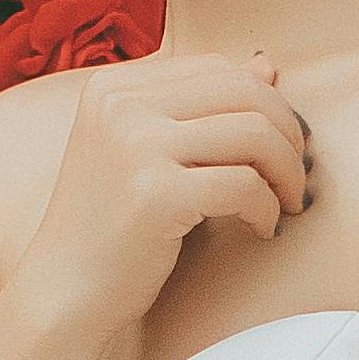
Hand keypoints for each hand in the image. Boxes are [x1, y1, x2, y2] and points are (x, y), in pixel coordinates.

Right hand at [11, 49, 309, 351]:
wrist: (63, 293)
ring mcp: (134, 146)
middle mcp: (119, 105)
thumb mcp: (146, 153)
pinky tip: (262, 229)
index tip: (281, 144)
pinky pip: (245, 185)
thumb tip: (267, 65)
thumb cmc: (111, 227)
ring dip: (287, 171)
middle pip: (243, 92)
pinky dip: (267, 208)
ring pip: (254, 133)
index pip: (216, 68)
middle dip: (287, 133)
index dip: (264, 102)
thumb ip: (199, 107)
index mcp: (112, 87)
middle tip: (295, 175)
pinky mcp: (155, 194)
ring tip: (287, 202)